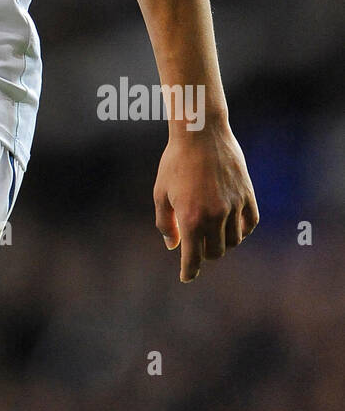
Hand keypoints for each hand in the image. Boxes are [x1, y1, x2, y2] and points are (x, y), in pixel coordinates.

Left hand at [153, 124, 258, 281]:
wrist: (201, 133)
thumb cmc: (175, 161)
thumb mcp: (161, 192)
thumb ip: (165, 222)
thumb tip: (172, 245)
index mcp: (190, 218)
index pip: (192, 257)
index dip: (189, 271)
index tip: (187, 277)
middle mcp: (214, 216)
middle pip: (215, 252)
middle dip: (205, 254)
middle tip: (198, 247)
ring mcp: (233, 206)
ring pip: (233, 241)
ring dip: (223, 243)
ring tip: (213, 234)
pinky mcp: (247, 195)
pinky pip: (249, 224)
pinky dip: (242, 230)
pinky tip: (232, 226)